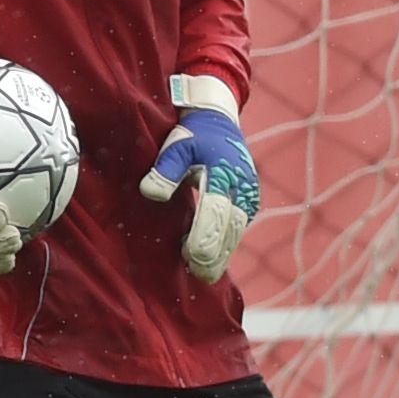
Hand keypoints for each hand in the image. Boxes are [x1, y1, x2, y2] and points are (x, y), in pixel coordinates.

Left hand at [135, 77, 259, 281]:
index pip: (216, 213)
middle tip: (199, 274)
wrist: (219, 122)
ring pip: (236, 234)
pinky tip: (210, 262)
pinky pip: (236, 230)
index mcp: (223, 174)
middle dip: (215, 254)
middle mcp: (241, 188)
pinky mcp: (247, 204)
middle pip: (230, 229)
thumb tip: (150, 193)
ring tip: (204, 275)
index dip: (204, 238)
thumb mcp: (176, 145)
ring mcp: (247, 197)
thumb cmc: (192, 136)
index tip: (191, 255)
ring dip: (221, 255)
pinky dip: (224, 247)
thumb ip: (165, 170)